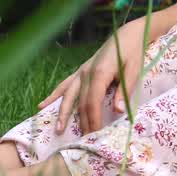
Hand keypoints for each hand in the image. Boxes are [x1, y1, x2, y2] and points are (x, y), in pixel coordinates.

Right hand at [37, 18, 147, 134]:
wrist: (128, 34)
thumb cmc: (133, 52)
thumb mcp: (134, 71)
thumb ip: (125, 91)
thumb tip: (119, 112)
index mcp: (100, 73)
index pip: (93, 102)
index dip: (93, 120)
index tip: (94, 135)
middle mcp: (86, 73)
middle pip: (81, 102)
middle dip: (81, 122)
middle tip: (82, 141)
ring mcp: (81, 71)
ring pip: (69, 95)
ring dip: (63, 113)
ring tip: (57, 129)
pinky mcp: (81, 70)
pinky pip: (65, 85)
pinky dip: (54, 95)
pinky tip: (42, 105)